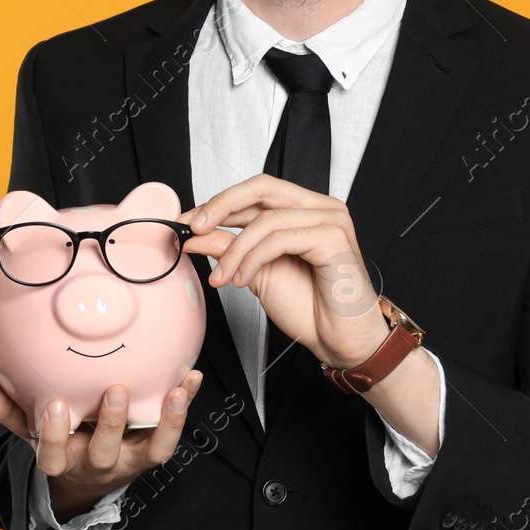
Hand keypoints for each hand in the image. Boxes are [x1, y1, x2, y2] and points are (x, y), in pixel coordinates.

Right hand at [0, 369, 202, 522]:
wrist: (89, 479)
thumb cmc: (59, 443)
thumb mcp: (30, 431)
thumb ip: (9, 411)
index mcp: (63, 461)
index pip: (54, 456)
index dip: (55, 434)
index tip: (54, 405)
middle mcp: (97, 464)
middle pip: (104, 452)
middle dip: (111, 424)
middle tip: (116, 391)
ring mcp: (129, 461)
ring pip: (150, 449)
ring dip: (165, 420)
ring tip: (175, 391)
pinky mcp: (152, 454)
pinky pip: (171, 435)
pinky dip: (182, 409)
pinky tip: (191, 378)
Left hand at [182, 174, 389, 369]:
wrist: (340, 341)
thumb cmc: (311, 309)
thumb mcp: (257, 272)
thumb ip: (229, 249)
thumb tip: (195, 235)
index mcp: (305, 210)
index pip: (257, 190)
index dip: (220, 203)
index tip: (190, 220)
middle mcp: (320, 208)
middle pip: (262, 188)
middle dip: (221, 206)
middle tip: (194, 228)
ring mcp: (330, 220)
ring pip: (266, 219)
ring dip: (234, 250)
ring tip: (221, 277)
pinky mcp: (334, 238)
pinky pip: (279, 239)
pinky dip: (252, 260)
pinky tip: (241, 280)